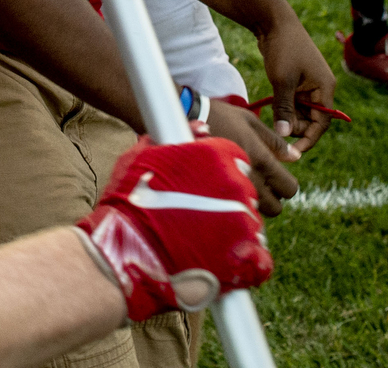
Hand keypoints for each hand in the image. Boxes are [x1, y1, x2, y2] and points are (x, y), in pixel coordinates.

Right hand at [74, 130, 272, 320]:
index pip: (238, 160)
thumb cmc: (130, 198)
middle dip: (229, 201)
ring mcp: (246, 219)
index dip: (224, 173)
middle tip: (203, 213)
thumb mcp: (145, 154)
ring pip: (252, 222)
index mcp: (219, 154)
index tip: (210, 185)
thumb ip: (179, 138)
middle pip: (246, 191)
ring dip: (235, 229)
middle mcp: (238, 183)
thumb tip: (202, 128)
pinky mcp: (249, 254)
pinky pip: (259, 256)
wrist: (128, 247)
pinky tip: (223, 260)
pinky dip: (245, 259)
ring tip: (207, 239)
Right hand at [203, 99, 298, 214]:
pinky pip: (234, 208)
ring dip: (254, 202)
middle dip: (272, 198)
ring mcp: (231, 186)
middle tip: (260, 182)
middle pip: (275, 208)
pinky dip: (236, 202)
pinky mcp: (214, 191)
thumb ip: (274, 142)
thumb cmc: (220, 116)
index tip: (277, 177)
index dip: (287, 185)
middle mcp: (249, 177)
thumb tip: (296, 157)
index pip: (289, 189)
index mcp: (261, 159)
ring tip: (243, 182)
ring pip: (255, 211)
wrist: (184, 118)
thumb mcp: (250, 122)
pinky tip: (228, 186)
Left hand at [256, 17, 337, 153]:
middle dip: (296, 128)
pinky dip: (284, 108)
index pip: (323, 122)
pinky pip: (293, 102)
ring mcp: (308, 84)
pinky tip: (272, 111)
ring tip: (273, 121)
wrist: (273, 22)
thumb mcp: (282, 81)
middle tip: (277, 132)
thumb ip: (284, 109)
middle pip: (312, 119)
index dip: (310, 138)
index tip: (295, 152)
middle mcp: (320, 87)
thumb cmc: (282, 49)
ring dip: (289, 118)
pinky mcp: (296, 80)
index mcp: (325, 87)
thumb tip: (284, 134)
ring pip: (301, 112)